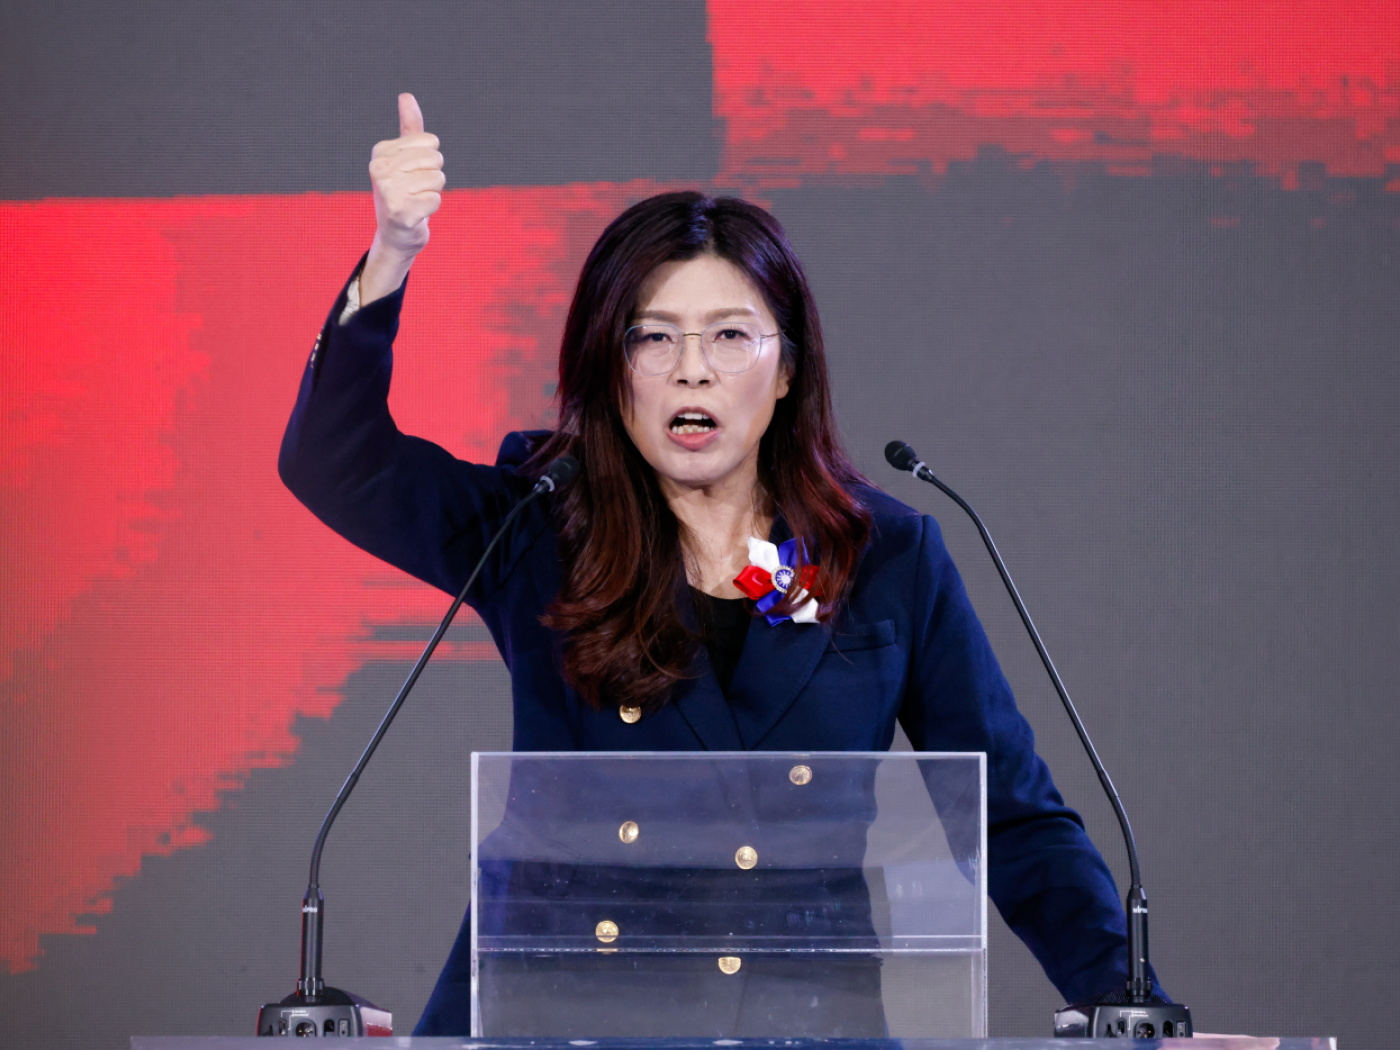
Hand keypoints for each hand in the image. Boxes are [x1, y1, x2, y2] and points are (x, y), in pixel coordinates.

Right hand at [368, 92, 443, 257]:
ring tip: (415, 201)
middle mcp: (379, 168)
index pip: (431, 142)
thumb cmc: (403, 193)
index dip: (430, 160)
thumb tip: (406, 96)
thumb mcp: (404, 158)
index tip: (413, 173)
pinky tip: (417, 214)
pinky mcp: (401, 213)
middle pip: (436, 159)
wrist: (395, 234)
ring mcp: (388, 191)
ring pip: (437, 179)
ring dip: (432, 193)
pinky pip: (436, 199)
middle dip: (433, 177)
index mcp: (380, 151)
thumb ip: (409, 128)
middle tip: (416, 190)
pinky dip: (431, 208)